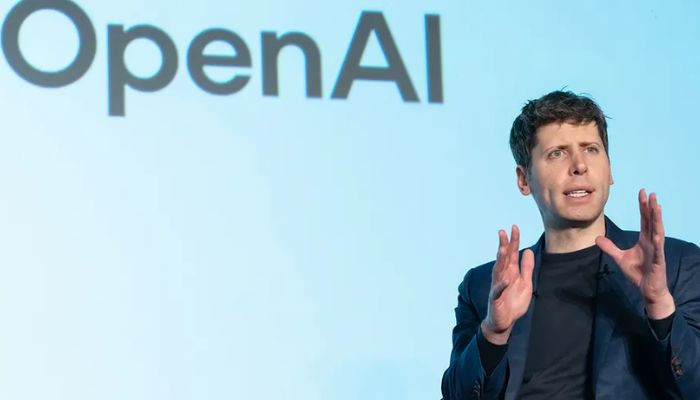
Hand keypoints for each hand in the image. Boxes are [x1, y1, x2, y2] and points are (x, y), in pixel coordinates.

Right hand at [481, 225, 534, 344]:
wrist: (505, 322)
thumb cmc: (513, 302)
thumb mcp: (525, 283)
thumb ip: (526, 268)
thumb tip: (528, 250)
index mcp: (510, 272)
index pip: (512, 254)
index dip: (514, 241)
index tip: (515, 227)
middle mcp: (503, 276)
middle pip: (503, 258)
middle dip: (504, 245)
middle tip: (504, 232)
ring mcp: (498, 286)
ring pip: (498, 270)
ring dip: (500, 260)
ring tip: (503, 249)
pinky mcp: (495, 298)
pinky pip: (498, 290)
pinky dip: (501, 285)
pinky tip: (505, 279)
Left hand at [595, 189, 674, 318]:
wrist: (648, 289)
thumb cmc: (638, 273)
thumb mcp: (619, 258)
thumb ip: (610, 247)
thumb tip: (597, 238)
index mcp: (644, 239)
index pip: (644, 219)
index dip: (643, 206)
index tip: (642, 193)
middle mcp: (652, 242)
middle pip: (652, 221)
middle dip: (650, 207)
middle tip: (650, 193)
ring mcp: (656, 250)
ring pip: (657, 231)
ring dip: (657, 219)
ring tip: (657, 205)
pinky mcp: (658, 260)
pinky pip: (658, 248)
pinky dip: (657, 239)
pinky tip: (656, 231)